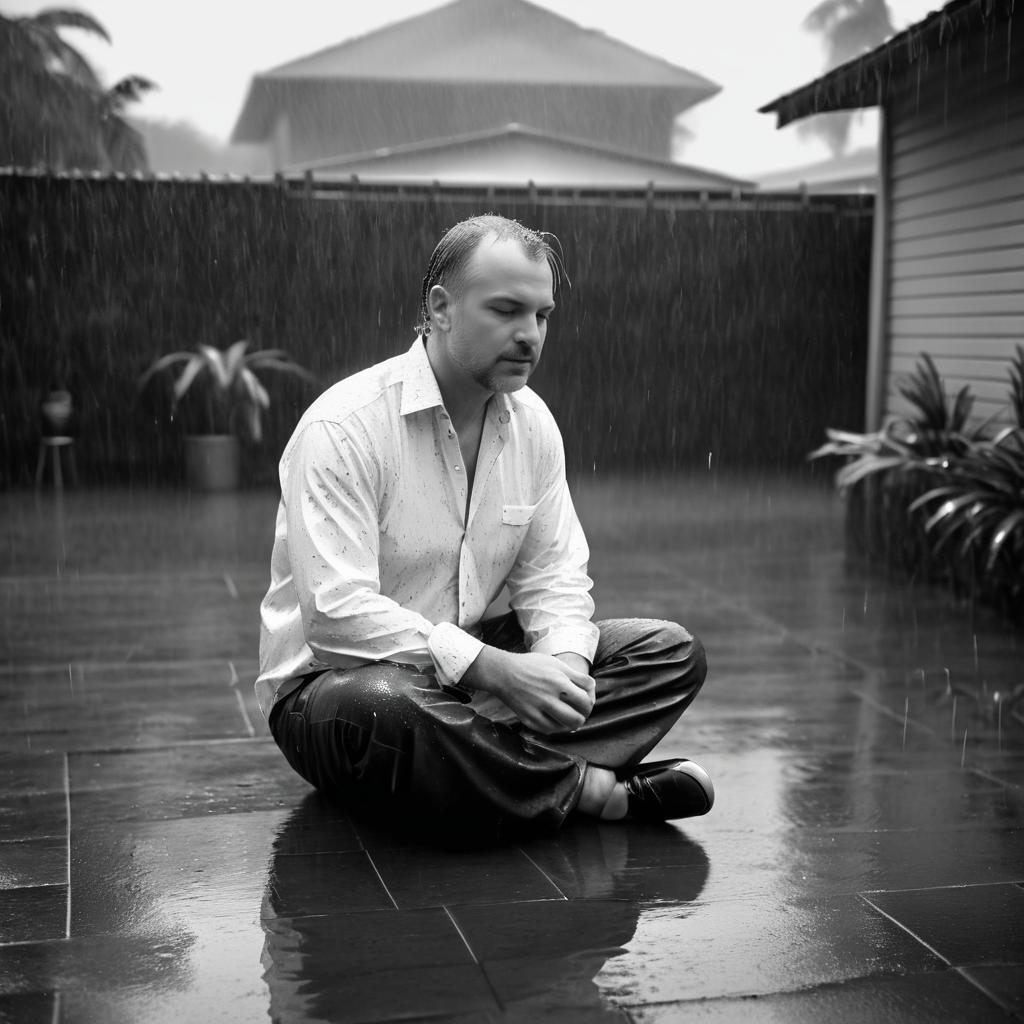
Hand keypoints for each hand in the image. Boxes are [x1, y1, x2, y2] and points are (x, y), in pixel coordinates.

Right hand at [463, 647, 594, 733]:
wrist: (503, 673)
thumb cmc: (532, 666)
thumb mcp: (556, 664)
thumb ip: (577, 676)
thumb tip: (592, 689)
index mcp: (558, 681)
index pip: (586, 700)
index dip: (589, 702)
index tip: (585, 701)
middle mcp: (549, 698)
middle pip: (578, 718)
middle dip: (583, 716)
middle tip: (579, 712)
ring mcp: (538, 711)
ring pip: (565, 727)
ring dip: (572, 724)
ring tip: (570, 718)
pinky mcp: (529, 720)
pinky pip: (550, 730)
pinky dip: (557, 727)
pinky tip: (556, 719)